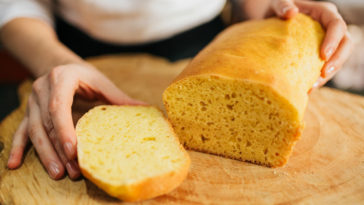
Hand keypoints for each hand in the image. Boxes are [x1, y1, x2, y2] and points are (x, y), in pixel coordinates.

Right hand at [7, 63, 145, 178]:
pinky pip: (22, 131)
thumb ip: (120, 98)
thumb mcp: (102, 82)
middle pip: (47, 124)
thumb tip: (146, 109)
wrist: (60, 66)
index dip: (64, 129)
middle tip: (71, 170)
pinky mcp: (29, 112)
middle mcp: (42, 90)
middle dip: (58, 149)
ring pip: (35, 131)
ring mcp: (32, 102)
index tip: (73, 150)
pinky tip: (13, 164)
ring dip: (45, 154)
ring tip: (58, 173)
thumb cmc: (84, 75)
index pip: (59, 107)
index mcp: (61, 79)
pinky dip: (18, 147)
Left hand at [270, 0, 352, 87]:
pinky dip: (319, 78)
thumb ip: (282, 5)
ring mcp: (329, 41)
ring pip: (339, 58)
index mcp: (324, 12)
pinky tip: (307, 88)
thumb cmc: (278, 9)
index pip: (337, 25)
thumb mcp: (278, 3)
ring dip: (329, 73)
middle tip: (323, 75)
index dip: (333, 40)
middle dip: (337, 60)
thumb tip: (291, 13)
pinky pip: (326, 66)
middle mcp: (331, 26)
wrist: (274, 19)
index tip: (323, 55)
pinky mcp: (322, 54)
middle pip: (346, 43)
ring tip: (313, 85)